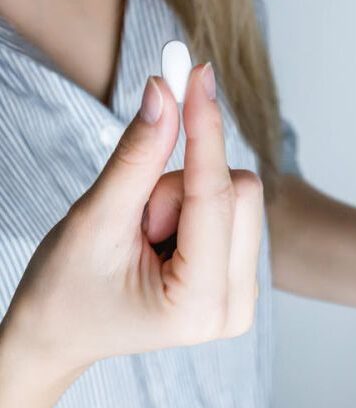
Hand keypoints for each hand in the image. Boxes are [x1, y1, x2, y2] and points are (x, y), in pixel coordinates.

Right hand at [1, 64, 262, 372]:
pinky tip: (165, 240)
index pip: (215, 195)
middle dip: (182, 187)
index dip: (204, 129)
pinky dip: (195, 209)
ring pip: (238, 200)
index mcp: (198, 305)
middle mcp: (234, 307)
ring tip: (146, 235)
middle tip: (140, 216)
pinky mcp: (237, 280)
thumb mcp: (96, 221)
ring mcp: (241, 296)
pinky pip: (232, 213)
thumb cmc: (66, 291)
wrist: (62, 334)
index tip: (196, 74)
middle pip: (240, 194)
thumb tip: (165, 93)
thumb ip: (137, 157)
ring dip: (185, 199)